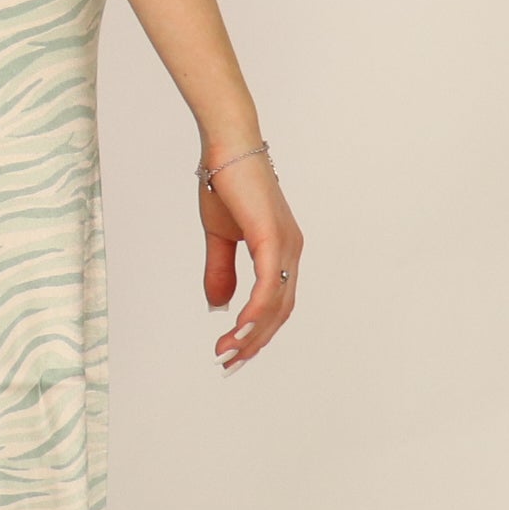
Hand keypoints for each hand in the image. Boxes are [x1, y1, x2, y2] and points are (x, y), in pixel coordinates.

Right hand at [200, 148, 300, 370]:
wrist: (226, 147)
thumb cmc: (224, 183)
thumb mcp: (218, 235)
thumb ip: (220, 271)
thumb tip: (220, 306)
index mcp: (280, 250)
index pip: (276, 303)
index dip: (256, 330)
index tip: (233, 351)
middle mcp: (290, 251)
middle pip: (279, 311)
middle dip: (254, 341)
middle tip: (228, 362)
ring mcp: (285, 245)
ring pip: (276, 304)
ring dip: (252, 333)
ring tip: (228, 352)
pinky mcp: (273, 238)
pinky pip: (268, 285)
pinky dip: (255, 311)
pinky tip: (239, 328)